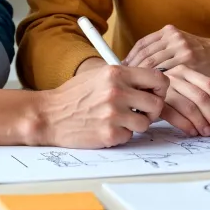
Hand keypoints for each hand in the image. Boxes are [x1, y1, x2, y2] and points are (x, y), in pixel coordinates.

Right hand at [38, 64, 168, 147]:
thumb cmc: (74, 95)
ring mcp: (113, 114)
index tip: (154, 94)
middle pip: (157, 104)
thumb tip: (152, 84)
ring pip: (145, 123)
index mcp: (116, 73)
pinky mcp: (109, 133)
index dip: (160, 88)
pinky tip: (107, 128)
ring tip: (120, 119)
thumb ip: (125, 77)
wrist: (49, 115)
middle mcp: (117, 91)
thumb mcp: (99, 75)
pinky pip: (129, 136)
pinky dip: (121, 134)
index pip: (158, 78)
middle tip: (140, 112)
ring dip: (136, 124)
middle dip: (151, 110)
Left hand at [123, 25, 209, 79]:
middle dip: (134, 69)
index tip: (122, 68)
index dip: (130, 57)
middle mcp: (174, 38)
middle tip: (125, 81)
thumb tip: (131, 63)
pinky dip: (156, 83)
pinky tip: (151, 90)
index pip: (142, 44)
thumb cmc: (194, 52)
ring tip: (134, 87)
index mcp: (168, 31)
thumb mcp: (176, 43)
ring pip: (154, 65)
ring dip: (143, 77)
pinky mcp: (188, 61)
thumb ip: (159, 49)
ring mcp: (181, 49)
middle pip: (146, 55)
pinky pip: (166, 74)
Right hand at [158, 65, 209, 137]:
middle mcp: (175, 77)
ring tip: (208, 133)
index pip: (208, 84)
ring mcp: (164, 90)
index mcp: (185, 71)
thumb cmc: (165, 91)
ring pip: (190, 107)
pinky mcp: (155, 103)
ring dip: (202, 123)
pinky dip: (186, 125)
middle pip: (201, 97)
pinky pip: (174, 116)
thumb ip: (198, 93)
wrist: (136, 88)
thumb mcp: (182, 84)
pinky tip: (193, 132)